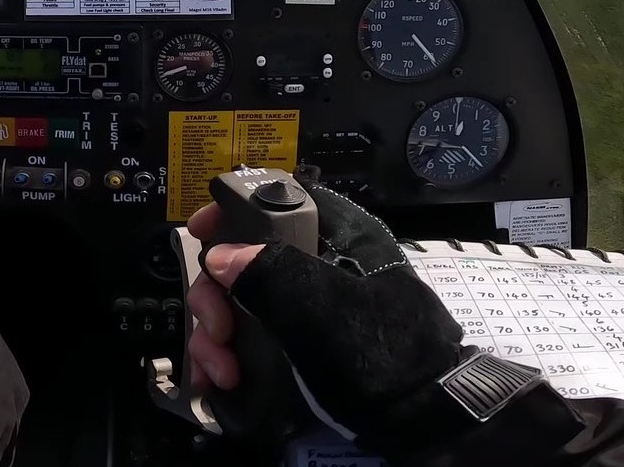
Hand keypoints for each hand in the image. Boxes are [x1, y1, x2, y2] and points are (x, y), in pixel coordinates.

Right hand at [186, 187, 467, 453]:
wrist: (423, 426)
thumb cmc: (380, 355)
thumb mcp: (325, 309)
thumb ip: (270, 273)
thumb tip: (219, 256)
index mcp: (335, 234)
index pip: (275, 197)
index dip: (232, 209)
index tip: (200, 232)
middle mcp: (316, 262)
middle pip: (244, 253)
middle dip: (217, 293)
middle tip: (217, 331)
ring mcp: (305, 304)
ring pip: (240, 297)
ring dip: (217, 333)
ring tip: (221, 370)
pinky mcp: (296, 342)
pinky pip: (248, 333)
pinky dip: (227, 353)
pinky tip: (220, 378)